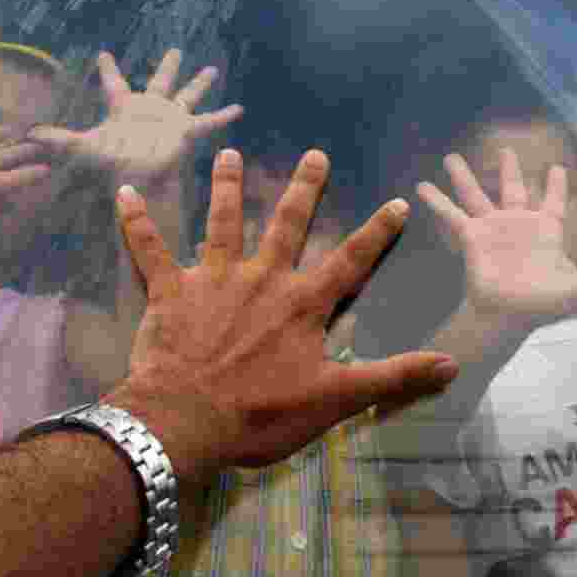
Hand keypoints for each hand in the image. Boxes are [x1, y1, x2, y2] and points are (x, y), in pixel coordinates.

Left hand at [28, 49, 242, 180]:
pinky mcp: (186, 131)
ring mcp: (170, 120)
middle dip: (168, 66)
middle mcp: (150, 110)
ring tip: (213, 69)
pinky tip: (238, 108)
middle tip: (177, 49)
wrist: (138, 182)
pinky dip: (223, 116)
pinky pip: (208, 121)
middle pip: (160, 82)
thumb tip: (27, 134)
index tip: (104, 54)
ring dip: (200, 83)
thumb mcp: (82, 147)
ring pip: (188, 95)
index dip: (109, 69)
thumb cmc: (110, 165)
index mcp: (125, 108)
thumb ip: (58, 139)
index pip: (114, 83)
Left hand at [103, 148, 458, 484]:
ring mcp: (214, 280)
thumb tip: (452, 365)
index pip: (351, 261)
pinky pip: (150, 250)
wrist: (186, 421)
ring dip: (227, 187)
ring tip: (230, 155)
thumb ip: (392, 377)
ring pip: (223, 223)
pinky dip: (136, 222)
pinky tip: (124, 192)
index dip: (377, 233)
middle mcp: (262, 279)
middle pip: (288, 225)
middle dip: (305, 190)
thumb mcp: (336, 400)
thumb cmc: (262, 414)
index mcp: (303, 304)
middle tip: (315, 154)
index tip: (398, 203)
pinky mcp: (170, 292)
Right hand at [417, 150, 576, 326]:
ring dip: (464, 176)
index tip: (558, 168)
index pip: (555, 203)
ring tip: (451, 156)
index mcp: (546, 232)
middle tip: (506, 150)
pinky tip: (422, 186)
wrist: (505, 314)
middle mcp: (517, 225)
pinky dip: (438, 201)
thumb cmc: (540, 304)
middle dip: (511, 170)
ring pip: (478, 194)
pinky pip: (453, 214)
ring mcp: (492, 229)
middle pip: (514, 190)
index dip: (557, 187)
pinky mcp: (472, 237)